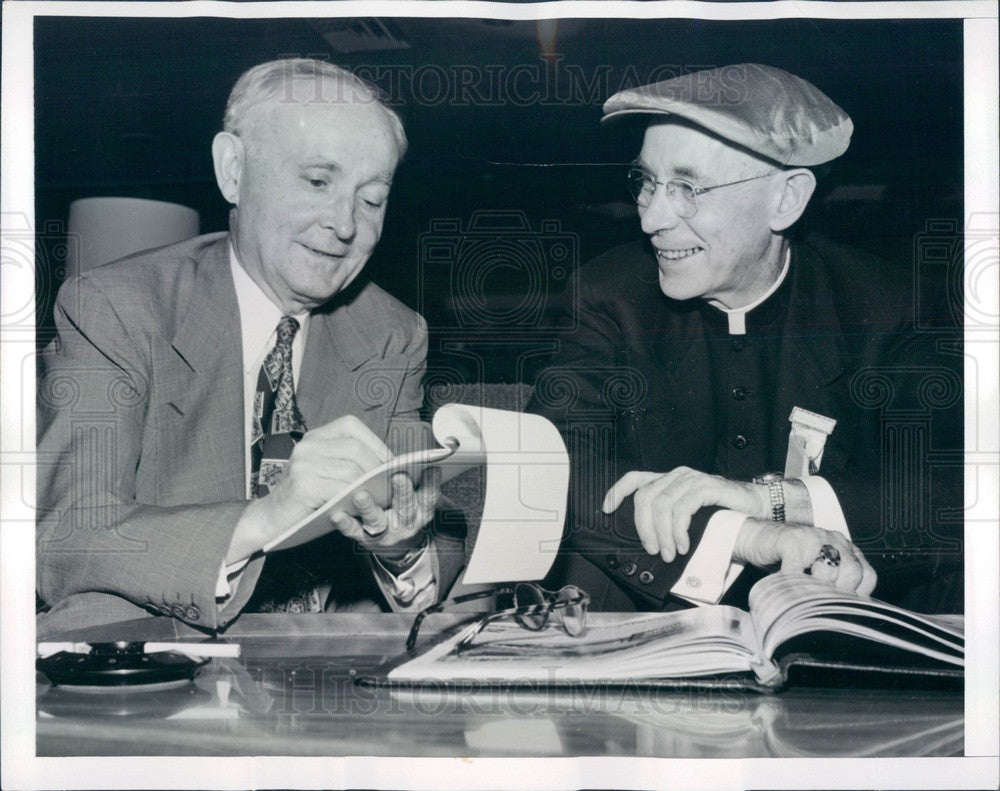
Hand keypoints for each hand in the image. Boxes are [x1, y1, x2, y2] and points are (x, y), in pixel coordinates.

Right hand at [228, 415, 389, 561]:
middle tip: (387, 485)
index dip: (375, 443)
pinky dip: (355, 499)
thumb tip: (389, 464)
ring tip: (378, 498)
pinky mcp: (303, 485)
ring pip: (351, 470)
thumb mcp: (326, 471)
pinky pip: (341, 489)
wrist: (271, 518)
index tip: (389, 462)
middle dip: (376, 468)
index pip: (351, 426)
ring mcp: (303, 464)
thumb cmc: (307, 497)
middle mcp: (307, 445)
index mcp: (315, 436)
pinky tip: (359, 506)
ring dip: (369, 486)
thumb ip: (349, 462)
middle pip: (355, 448)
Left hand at [332, 467, 440, 559]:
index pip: (429, 497)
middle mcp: (405, 524)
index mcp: (421, 511)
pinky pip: (354, 531)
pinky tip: (337, 514)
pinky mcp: (365, 538)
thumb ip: (422, 482)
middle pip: (406, 508)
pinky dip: (346, 523)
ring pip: (377, 520)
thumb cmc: (406, 512)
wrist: (398, 545)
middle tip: (399, 476)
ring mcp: (385, 532)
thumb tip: (426, 459)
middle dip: (403, 492)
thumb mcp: (420, 500)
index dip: (432, 484)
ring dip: (369, 508)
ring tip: (361, 495)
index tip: (431, 468)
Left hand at [603, 467, 768, 562]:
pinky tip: (684, 544)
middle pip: (645, 498)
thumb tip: (649, 544)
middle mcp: (676, 476)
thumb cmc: (722, 514)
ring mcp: (691, 479)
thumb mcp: (689, 516)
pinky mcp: (706, 486)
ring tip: (671, 552)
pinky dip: (679, 530)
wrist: (756, 505)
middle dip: (644, 528)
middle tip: (654, 549)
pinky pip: (682, 508)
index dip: (617, 492)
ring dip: (663, 534)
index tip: (606, 509)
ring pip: (662, 505)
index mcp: (668, 481)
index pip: (635, 479)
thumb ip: (669, 521)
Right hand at [733, 519, 876, 595]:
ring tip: (805, 597)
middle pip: (853, 570)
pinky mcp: (790, 540)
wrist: (757, 537)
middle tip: (824, 604)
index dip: (859, 595)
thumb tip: (845, 613)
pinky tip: (787, 589)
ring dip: (816, 588)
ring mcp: (812, 537)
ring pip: (828, 568)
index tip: (845, 608)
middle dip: (840, 593)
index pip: (867, 574)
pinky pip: (797, 568)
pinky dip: (792, 583)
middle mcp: (833, 540)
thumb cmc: (788, 558)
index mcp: (844, 547)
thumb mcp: (816, 569)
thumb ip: (833, 582)